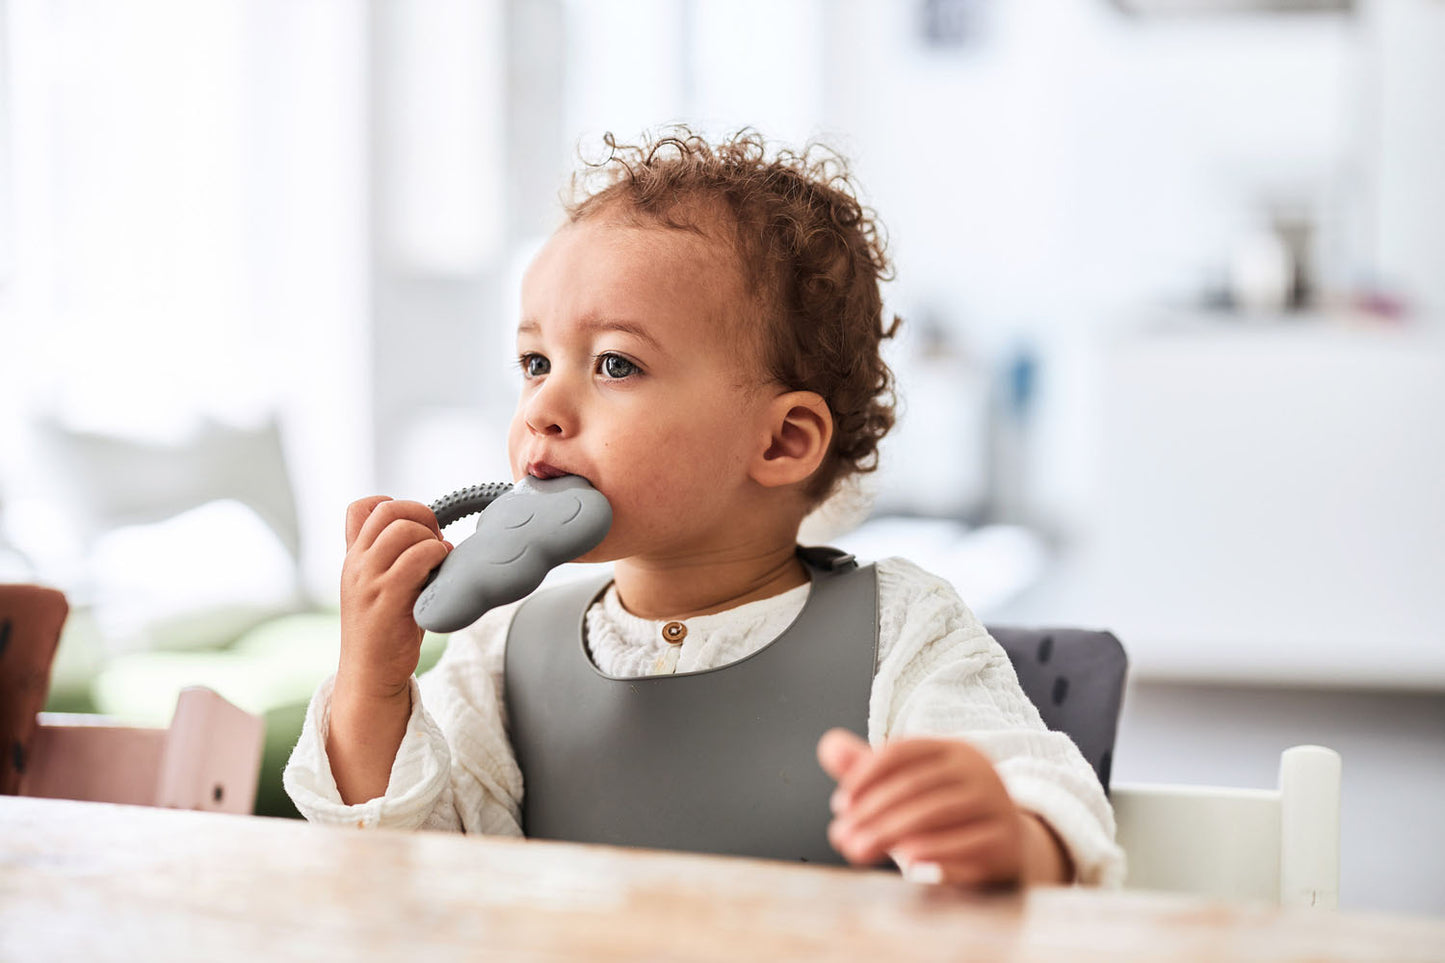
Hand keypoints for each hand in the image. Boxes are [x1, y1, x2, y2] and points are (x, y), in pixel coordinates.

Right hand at [337, 496, 451, 702]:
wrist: (369, 675)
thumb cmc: (386, 630)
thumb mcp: (381, 587)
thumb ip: (395, 560)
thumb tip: (435, 533)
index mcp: (353, 558)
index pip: (360, 508)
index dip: (395, 505)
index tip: (416, 527)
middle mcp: (356, 565)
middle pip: (388, 511)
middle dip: (421, 516)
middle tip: (435, 541)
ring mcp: (368, 581)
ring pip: (404, 531)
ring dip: (431, 539)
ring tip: (439, 561)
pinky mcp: (387, 599)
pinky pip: (417, 559)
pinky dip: (437, 557)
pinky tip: (442, 574)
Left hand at [817, 729, 1025, 887]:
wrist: (1010, 848)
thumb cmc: (949, 816)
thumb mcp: (911, 790)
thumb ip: (870, 770)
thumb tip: (828, 745)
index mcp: (953, 750)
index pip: (902, 751)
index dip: (865, 776)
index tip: (839, 805)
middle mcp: (978, 770)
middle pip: (914, 784)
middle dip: (870, 812)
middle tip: (841, 836)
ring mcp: (996, 804)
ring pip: (936, 813)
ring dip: (890, 833)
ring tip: (858, 851)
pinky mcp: (1005, 841)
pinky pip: (966, 846)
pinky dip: (933, 854)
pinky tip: (907, 865)